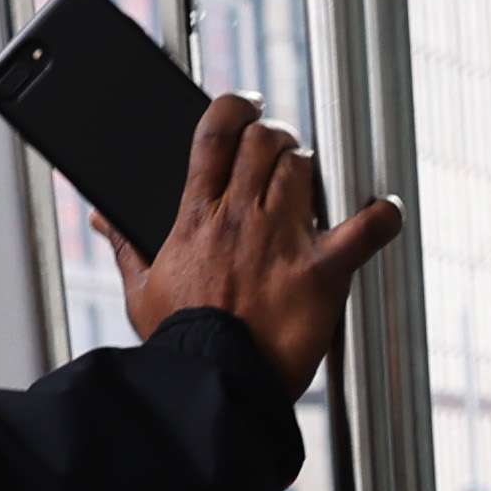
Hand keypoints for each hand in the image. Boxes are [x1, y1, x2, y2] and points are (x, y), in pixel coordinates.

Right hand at [124, 97, 407, 397]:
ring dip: (310, 169)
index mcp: (197, 216)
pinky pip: (365, 230)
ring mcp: (282, 240)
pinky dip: (382, 217)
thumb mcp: (141, 290)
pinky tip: (385, 211)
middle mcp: (241, 217)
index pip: (215, 134)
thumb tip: (104, 217)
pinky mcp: (320, 273)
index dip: (234, 108)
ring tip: (310, 186)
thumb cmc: (180, 343)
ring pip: (304, 169)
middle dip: (276, 137)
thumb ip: (127, 246)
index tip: (247, 107)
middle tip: (281, 151)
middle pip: (265, 142)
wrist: (211, 383)